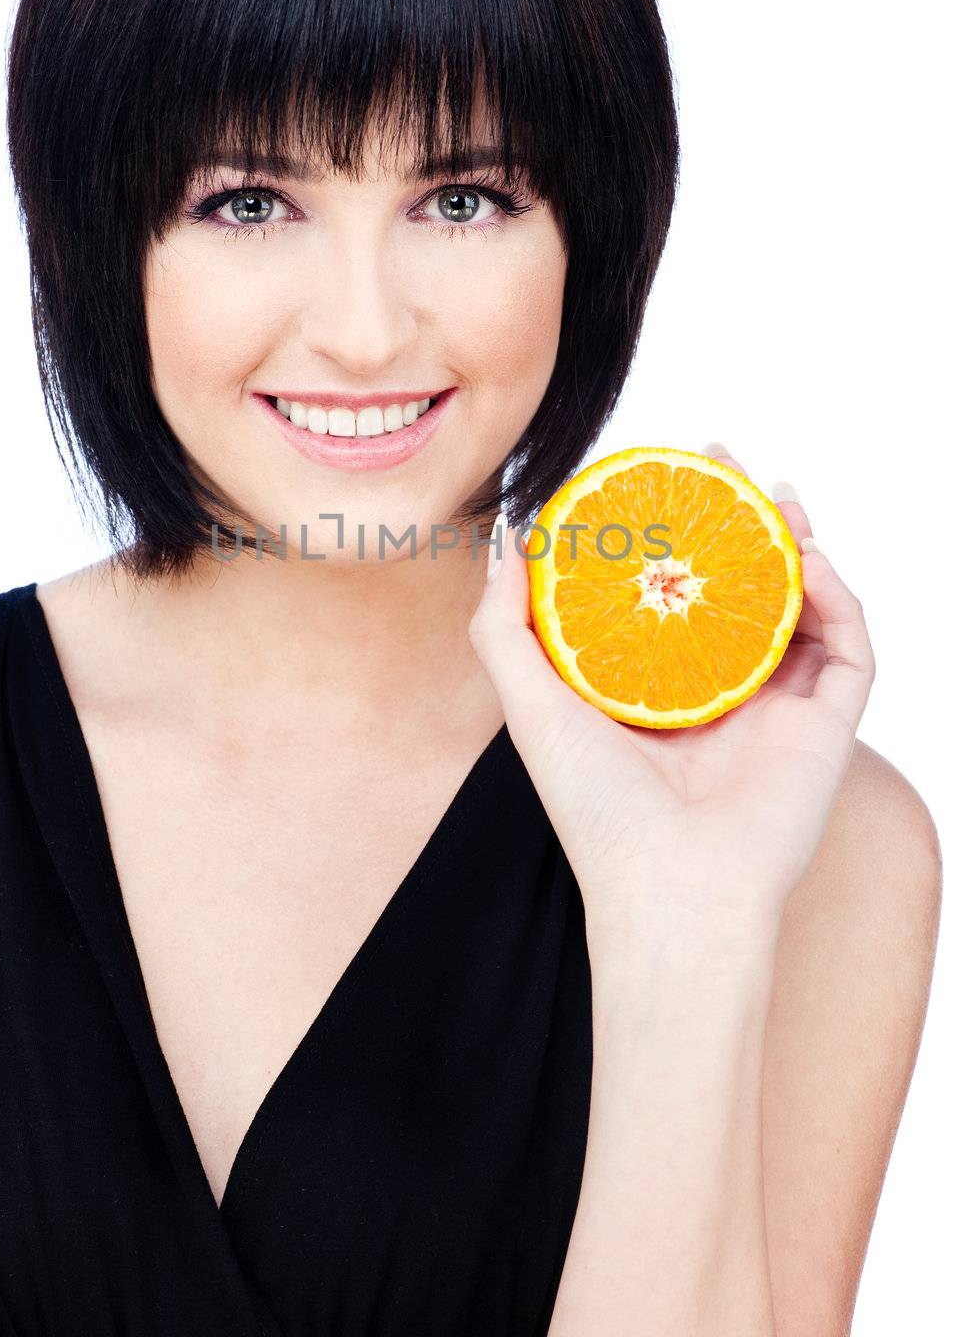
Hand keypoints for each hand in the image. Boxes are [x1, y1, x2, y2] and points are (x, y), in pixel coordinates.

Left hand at [467, 448, 875, 936]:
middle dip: (740, 515)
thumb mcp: (531, 705)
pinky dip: (836, 598)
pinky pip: (849, 648)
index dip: (674, 529)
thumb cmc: (596, 812)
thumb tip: (508, 539)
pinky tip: (805, 559)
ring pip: (804, 604)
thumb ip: (505, 626)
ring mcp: (780, 708)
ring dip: (796, 542)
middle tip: (724, 460)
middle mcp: (723, 690)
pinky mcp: (828, 728)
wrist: (671, 894)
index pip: (676, 588)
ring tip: (774, 494)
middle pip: (743, 582)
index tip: (659, 477)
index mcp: (660, 686)